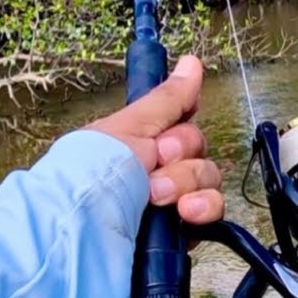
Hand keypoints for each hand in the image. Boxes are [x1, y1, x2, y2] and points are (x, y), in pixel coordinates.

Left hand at [88, 55, 224, 224]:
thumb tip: (192, 62)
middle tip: (154, 163)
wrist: (84, 235)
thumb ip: (167, 99)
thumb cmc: (93, 176)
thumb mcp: (128, 126)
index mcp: (136, 142)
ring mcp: (170, 203)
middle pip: (197, 147)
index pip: (180, 120)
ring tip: (160, 197)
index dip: (181, 120)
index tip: (166, 128)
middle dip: (181, 153)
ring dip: (189, 181)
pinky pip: (213, 211)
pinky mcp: (182, 233)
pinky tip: (186, 213)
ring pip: (208, 177)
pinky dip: (205, 207)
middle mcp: (154, 171)